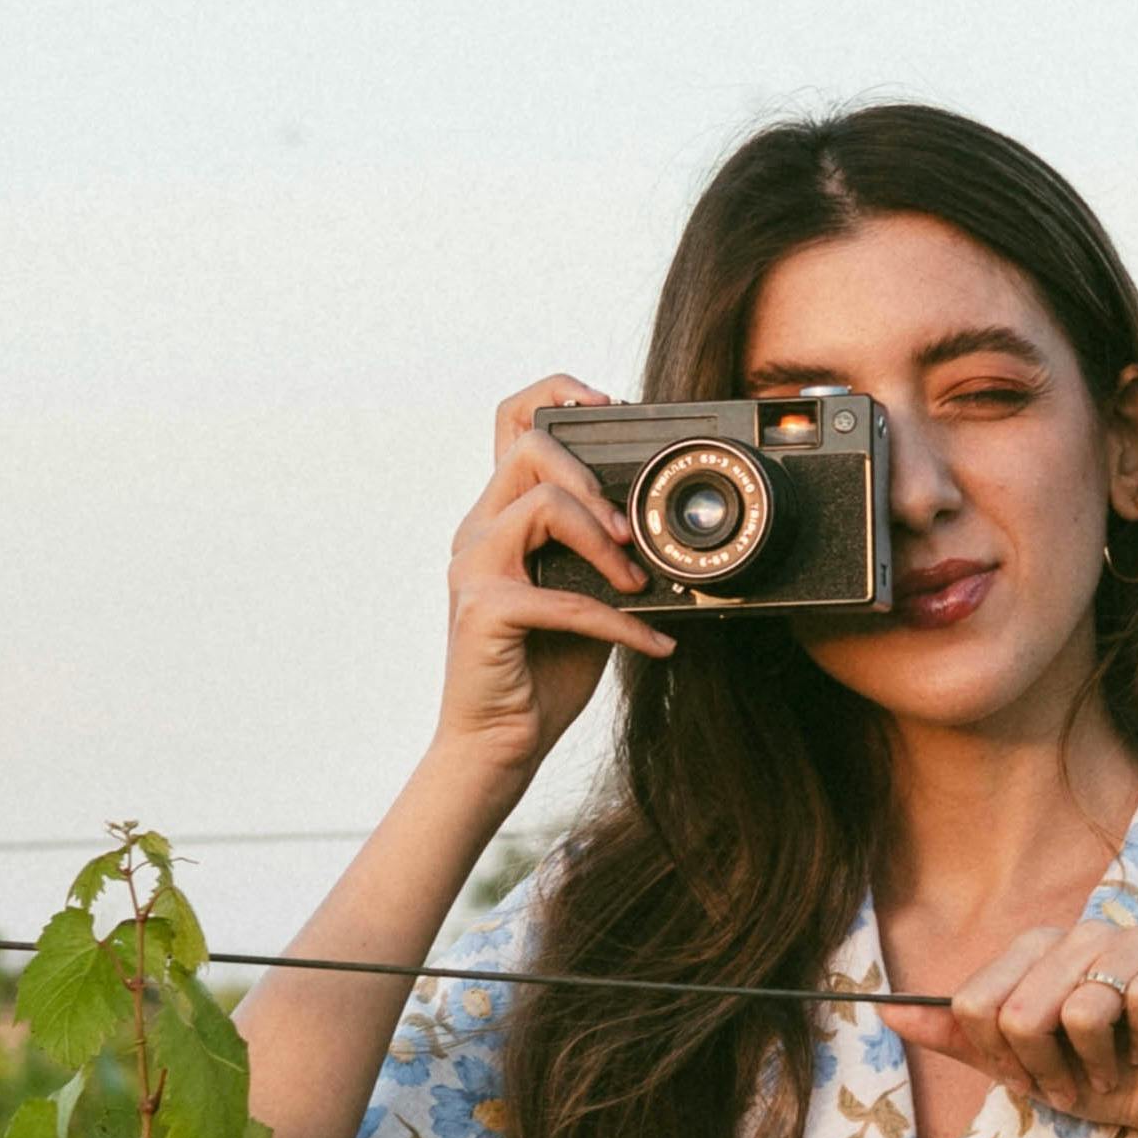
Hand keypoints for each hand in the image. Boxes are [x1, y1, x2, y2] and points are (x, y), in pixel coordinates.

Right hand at [434, 375, 675, 780]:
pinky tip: (654, 645)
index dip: (555, 393)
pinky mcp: (482, 610)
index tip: (609, 404)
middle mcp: (478, 532)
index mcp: (499, 519)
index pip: (511, 423)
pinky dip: (620, 623)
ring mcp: (474, 567)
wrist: (499, 745)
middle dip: (592, 480)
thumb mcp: (584, 598)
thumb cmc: (541, 671)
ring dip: (604, 540)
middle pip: (529, 449)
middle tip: (629, 534)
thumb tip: (663, 532)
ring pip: (543, 504)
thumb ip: (603, 557)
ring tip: (637, 584)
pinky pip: (563, 596)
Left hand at [905, 921, 1137, 1137]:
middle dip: (1044, 1066)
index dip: (999, 1055)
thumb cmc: (1104, 1079)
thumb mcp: (1021, 1064)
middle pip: (1022, 1008)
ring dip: (1095, 1063)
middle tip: (1074, 1084)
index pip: (979, 998)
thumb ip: (959, 1035)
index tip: (1030, 1078)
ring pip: (1083, 1006)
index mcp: (1041, 949)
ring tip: (1113, 1071)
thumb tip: (886, 1011)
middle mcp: (1086, 932)